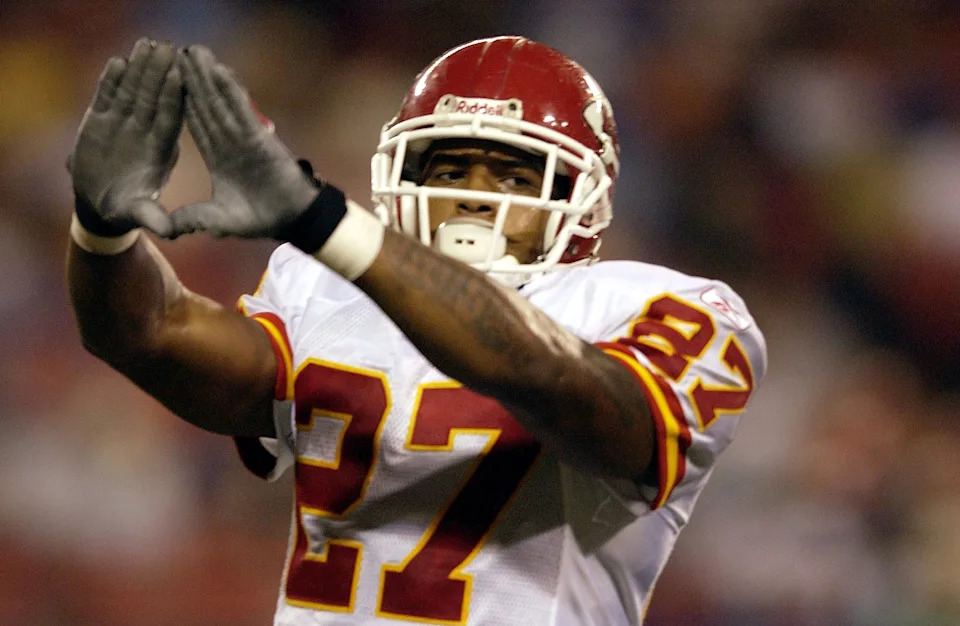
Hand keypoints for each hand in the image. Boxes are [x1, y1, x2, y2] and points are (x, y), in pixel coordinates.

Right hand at [67, 38, 182, 236]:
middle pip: (155, 97)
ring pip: (133, 91)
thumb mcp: (139, 215)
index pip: (172, 119)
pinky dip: (111, 81)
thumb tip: (169, 231)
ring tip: (145, 44)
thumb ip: (153, 218)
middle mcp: (146, 132)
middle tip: (168, 49)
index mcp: (162, 150)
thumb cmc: (126, 210)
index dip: (176, 98)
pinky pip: (108, 97)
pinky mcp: (101, 121)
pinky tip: (117, 62)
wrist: (101, 203)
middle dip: (161, 73)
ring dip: (139, 69)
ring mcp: (124, 124)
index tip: (181, 76)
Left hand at [169, 45, 319, 239]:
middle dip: (192, 81)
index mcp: (219, 159)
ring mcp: (244, 138)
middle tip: (177, 52)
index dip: (182, 102)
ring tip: (195, 52)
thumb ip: (191, 219)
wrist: (290, 221)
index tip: (167, 81)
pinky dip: (231, 91)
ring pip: (221, 103)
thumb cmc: (259, 220)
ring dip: (208, 77)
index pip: (196, 125)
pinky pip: (241, 111)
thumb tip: (164, 230)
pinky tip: (220, 71)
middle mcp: (230, 143)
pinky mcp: (260, 138)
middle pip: (206, 106)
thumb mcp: (216, 221)